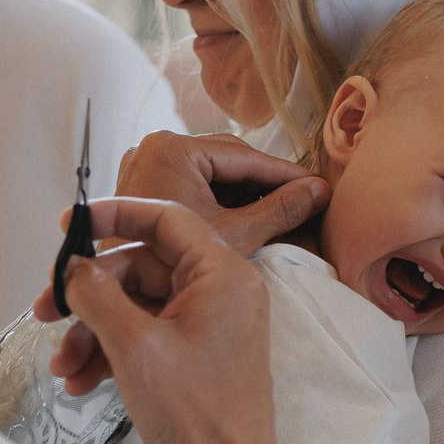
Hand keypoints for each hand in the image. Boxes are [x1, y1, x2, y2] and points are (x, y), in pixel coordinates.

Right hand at [45, 134, 326, 389]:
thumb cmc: (197, 413)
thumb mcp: (134, 346)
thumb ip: (98, 295)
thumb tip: (74, 269)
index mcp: (222, 274)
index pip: (164, 219)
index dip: (113, 215)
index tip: (70, 225)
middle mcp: (221, 291)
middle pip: (141, 268)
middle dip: (89, 294)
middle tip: (45, 311)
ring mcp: (209, 324)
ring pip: (136, 306)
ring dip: (93, 332)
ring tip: (62, 365)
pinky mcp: (196, 354)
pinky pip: (145, 335)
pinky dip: (111, 352)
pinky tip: (82, 381)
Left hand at [115, 132, 328, 257]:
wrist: (122, 298)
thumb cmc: (170, 267)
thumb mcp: (234, 236)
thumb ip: (279, 211)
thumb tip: (320, 191)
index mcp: (173, 150)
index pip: (244, 156)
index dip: (286, 173)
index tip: (319, 185)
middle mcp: (154, 145)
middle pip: (227, 159)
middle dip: (266, 181)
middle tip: (307, 197)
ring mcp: (145, 162)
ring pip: (212, 171)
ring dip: (246, 190)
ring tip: (285, 207)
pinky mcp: (144, 181)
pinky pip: (193, 182)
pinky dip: (220, 197)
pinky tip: (250, 214)